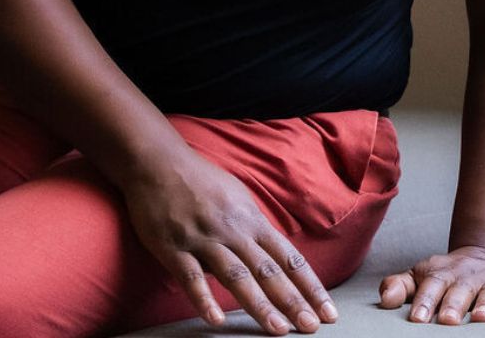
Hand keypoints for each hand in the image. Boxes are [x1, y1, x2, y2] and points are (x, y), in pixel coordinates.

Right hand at [116, 147, 339, 335]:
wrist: (158, 163)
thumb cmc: (201, 182)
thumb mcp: (238, 199)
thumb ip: (255, 229)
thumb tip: (273, 255)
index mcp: (252, 220)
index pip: (289, 258)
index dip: (309, 286)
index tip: (326, 310)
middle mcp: (233, 230)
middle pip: (268, 270)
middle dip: (292, 301)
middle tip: (310, 327)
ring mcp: (204, 239)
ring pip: (236, 276)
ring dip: (259, 304)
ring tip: (277, 329)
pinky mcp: (173, 247)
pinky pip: (190, 277)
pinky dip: (204, 299)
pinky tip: (215, 320)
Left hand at [379, 245, 484, 323]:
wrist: (481, 256)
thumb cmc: (443, 276)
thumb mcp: (419, 276)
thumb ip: (400, 286)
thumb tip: (384, 299)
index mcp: (441, 274)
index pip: (430, 286)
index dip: (424, 302)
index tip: (417, 319)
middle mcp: (467, 277)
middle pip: (460, 291)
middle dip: (454, 305)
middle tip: (448, 321)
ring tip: (482, 318)